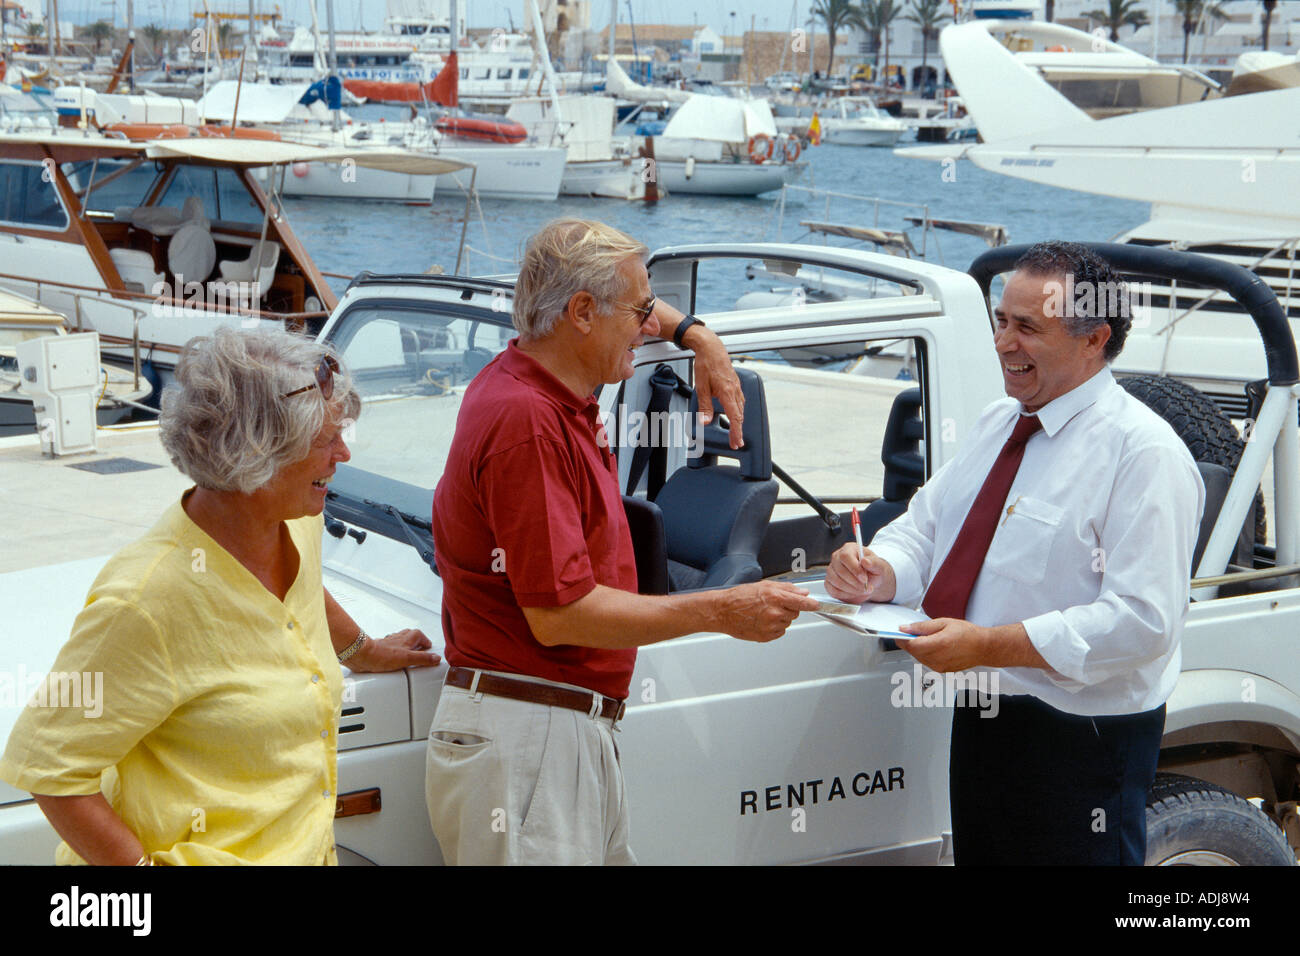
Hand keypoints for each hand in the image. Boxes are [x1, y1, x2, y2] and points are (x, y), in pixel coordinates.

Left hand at [345, 628, 440, 672]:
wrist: (363, 655)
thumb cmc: (382, 655)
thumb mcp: (408, 659)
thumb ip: (423, 658)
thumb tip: (435, 658)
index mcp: (407, 638)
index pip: (420, 635)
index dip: (425, 641)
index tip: (429, 647)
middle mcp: (398, 638)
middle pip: (410, 635)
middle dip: (416, 641)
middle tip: (420, 648)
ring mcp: (389, 642)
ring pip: (400, 639)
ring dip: (405, 644)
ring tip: (408, 652)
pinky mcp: (380, 648)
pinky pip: (390, 647)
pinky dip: (394, 650)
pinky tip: (392, 657)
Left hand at [686, 323, 745, 450]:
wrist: (711, 347)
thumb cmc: (706, 363)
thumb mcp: (701, 387)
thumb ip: (704, 406)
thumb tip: (705, 421)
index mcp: (727, 392)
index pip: (735, 417)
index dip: (736, 432)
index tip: (737, 442)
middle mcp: (735, 390)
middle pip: (740, 415)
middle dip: (738, 430)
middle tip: (736, 442)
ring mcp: (737, 386)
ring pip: (741, 408)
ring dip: (739, 421)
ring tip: (735, 431)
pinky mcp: (736, 383)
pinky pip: (740, 400)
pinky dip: (738, 410)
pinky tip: (734, 412)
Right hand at [713, 581, 819, 642]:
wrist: (723, 611)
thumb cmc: (739, 597)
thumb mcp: (764, 585)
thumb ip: (786, 588)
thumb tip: (802, 592)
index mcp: (776, 597)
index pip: (802, 602)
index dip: (811, 604)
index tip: (816, 605)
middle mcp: (775, 613)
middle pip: (795, 613)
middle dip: (788, 608)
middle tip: (772, 604)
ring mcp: (771, 626)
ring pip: (787, 623)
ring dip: (780, 618)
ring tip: (763, 613)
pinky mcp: (766, 637)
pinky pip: (779, 632)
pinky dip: (774, 628)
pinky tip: (761, 621)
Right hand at [824, 542, 896, 603]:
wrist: (871, 582)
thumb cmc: (874, 571)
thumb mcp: (880, 566)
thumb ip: (874, 563)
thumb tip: (865, 561)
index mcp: (849, 549)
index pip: (845, 556)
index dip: (854, 569)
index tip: (864, 579)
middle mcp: (837, 557)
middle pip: (840, 570)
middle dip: (854, 582)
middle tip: (866, 588)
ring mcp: (831, 570)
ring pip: (836, 581)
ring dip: (851, 590)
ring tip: (863, 590)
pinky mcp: (829, 583)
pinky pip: (833, 591)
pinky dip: (845, 595)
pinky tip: (854, 593)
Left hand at [897, 618, 987, 671]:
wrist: (983, 648)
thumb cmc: (968, 634)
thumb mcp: (944, 623)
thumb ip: (922, 627)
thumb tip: (906, 628)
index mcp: (937, 645)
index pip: (910, 645)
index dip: (902, 638)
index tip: (900, 632)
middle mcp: (936, 659)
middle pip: (913, 652)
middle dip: (909, 642)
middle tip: (914, 632)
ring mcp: (938, 667)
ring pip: (918, 658)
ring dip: (917, 648)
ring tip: (927, 638)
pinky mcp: (941, 670)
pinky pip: (926, 662)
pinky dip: (925, 654)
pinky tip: (933, 646)